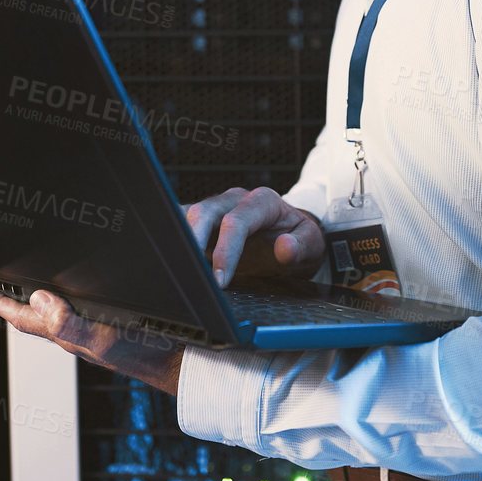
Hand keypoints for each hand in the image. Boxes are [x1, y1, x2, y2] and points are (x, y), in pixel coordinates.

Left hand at [0, 280, 184, 394]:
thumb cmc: (142, 352)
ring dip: (37, 300)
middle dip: (12, 300)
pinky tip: (75, 295)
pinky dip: (67, 301)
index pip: (22, 317)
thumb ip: (67, 323)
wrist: (178, 361)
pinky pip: (77, 312)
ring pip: (55, 313)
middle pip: (33, 316)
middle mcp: (74, 333)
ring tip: (23, 288)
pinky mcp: (107, 329)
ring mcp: (91, 332)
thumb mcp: (100, 337)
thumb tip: (37, 299)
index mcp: (66, 334)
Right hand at [184, 186, 325, 286]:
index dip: (226, 250)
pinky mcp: (203, 222)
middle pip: (204, 211)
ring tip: (174, 266)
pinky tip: (169, 259)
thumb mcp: (312, 244)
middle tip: (189, 272)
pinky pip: (181, 223)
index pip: (236, 221)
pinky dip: (173, 238)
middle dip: (192, 240)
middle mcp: (234, 200)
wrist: (291, 235)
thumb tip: (285, 247)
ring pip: (186, 215)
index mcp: (262, 201)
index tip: (221, 280)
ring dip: (178, 238)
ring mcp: (216, 209)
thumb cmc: (298, 238)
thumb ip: (302, 245)